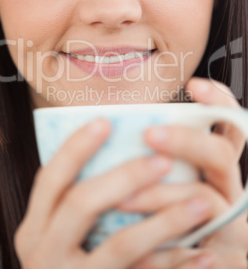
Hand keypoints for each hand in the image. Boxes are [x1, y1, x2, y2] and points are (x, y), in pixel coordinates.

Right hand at [14, 117, 213, 268]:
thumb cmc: (66, 260)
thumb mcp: (54, 234)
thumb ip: (69, 202)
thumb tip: (109, 152)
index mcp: (35, 229)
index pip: (51, 179)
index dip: (76, 147)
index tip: (105, 122)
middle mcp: (44, 254)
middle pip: (82, 203)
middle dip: (125, 176)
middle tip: (163, 160)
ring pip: (121, 244)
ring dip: (165, 222)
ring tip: (199, 204)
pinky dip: (175, 264)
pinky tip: (202, 254)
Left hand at [118, 78, 247, 267]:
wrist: (177, 267)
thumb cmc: (160, 218)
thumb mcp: (157, 181)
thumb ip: (144, 156)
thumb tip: (106, 124)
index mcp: (213, 165)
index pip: (228, 124)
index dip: (218, 101)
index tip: (193, 86)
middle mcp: (226, 187)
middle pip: (221, 153)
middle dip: (186, 141)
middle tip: (150, 134)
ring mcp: (229, 221)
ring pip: (204, 197)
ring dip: (162, 195)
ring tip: (124, 200)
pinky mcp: (223, 257)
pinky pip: (194, 248)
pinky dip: (164, 247)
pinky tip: (137, 254)